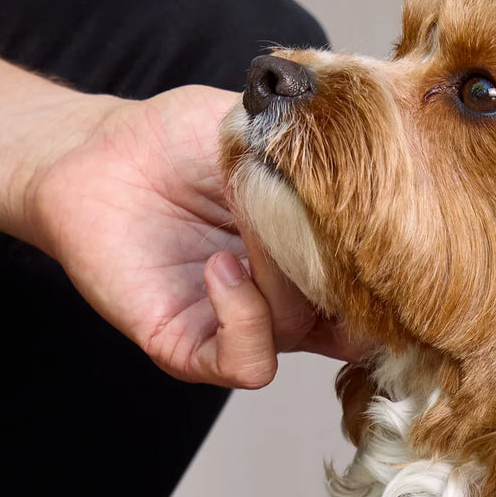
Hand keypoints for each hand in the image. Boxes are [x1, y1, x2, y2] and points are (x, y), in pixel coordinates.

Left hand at [23, 84, 363, 386]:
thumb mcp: (267, 134)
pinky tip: (219, 267)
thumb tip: (378, 186)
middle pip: (352, 318)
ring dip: (278, 273)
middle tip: (319, 214)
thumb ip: (324, 158)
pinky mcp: (193, 350)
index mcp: (319, 266)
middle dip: (340, 268)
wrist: (93, 154)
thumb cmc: (175, 142)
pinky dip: (244, 314)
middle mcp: (290, 308)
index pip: (381, 296)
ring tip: (246, 220)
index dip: (395, 275)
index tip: (403, 237)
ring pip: (299, 330)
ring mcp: (244, 331)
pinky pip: (249, 362)